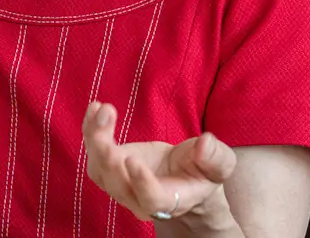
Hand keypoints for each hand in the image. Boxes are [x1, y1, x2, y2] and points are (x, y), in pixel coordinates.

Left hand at [82, 102, 236, 224]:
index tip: (132, 159)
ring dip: (95, 137)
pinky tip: (95, 108)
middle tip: (108, 121)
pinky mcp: (109, 167)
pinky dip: (91, 129)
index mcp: (168, 201)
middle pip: (116, 184)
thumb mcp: (218, 165)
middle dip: (108, 154)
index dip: (141, 183)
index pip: (151, 199)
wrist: (182, 177)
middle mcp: (137, 198)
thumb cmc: (202, 173)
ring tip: (101, 110)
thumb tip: (205, 142)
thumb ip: (215, 158)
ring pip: (99, 169)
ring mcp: (119, 185)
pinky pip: (94, 151)